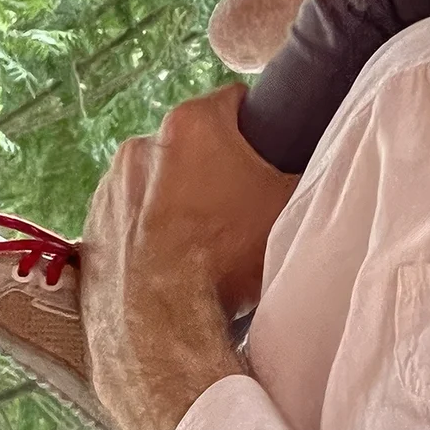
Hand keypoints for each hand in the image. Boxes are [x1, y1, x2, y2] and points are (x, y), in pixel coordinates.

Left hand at [79, 85, 291, 429]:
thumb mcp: (292, 209)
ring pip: (158, 182)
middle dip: (215, 169)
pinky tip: (169, 265)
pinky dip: (146, 234)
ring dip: (177, 201)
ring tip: (202, 246)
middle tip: (239, 211)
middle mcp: (141, 143)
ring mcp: (109, 187)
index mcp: (192, 123)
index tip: (266, 163)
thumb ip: (314, 174)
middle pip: (194, 145)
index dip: (258, 130)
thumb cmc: (227, 258)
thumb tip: (340, 159)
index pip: (237, 103)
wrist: (159, 326)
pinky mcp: (90, 228)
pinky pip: (129, 219)